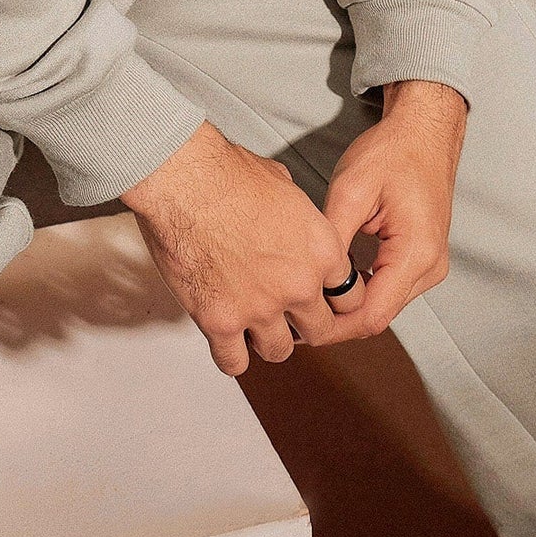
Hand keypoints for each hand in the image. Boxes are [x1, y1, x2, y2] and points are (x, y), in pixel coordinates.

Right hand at [123, 121, 367, 374]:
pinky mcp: (220, 321)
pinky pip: (233, 362)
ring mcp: (260, 307)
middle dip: (304, 322)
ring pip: (279, 351)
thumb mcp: (284, 185)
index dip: (333, 298)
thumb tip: (292, 221)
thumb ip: (299, 218)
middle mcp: (298, 284)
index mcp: (322, 250)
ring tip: (254, 325)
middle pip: (320, 329)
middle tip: (288, 314)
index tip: (322, 298)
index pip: (350, 296)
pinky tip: (226, 340)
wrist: (185, 180)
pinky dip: (230, 356)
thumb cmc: (227, 173)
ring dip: (268, 339)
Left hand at [315, 79, 464, 338]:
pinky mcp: (422, 259)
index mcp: (416, 254)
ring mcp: (429, 266)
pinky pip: (388, 290)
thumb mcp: (351, 191)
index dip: (331, 327)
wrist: (424, 132)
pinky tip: (331, 285)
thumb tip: (309, 281)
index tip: (296, 326)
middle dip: (334, 322)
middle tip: (291, 316)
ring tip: (306, 301)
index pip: (371, 315)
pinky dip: (360, 292)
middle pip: (377, 317)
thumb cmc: (392, 152)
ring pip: (382, 307)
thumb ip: (332, 241)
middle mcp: (429, 267)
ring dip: (346, 309)